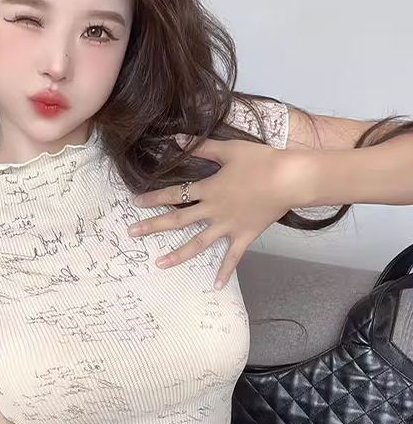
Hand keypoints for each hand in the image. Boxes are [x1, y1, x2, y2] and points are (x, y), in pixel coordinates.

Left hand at [129, 135, 302, 289]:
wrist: (291, 179)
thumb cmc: (261, 161)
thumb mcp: (229, 149)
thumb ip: (202, 146)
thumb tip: (175, 138)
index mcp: (208, 189)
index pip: (174, 194)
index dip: (153, 198)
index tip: (135, 203)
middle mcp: (213, 210)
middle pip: (178, 220)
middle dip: (153, 226)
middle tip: (132, 233)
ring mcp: (228, 226)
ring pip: (198, 243)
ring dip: (178, 254)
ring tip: (159, 264)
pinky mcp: (245, 236)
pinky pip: (233, 257)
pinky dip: (225, 271)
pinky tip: (216, 286)